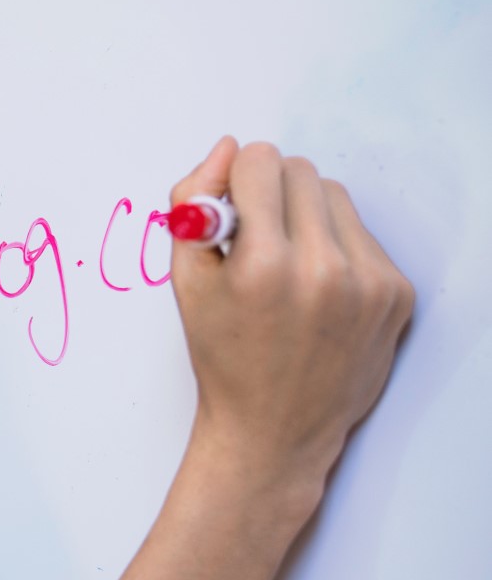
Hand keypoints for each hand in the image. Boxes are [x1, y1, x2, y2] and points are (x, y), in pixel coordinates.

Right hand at [170, 137, 413, 533]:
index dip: (234, 181)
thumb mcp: (184, 281)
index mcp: (261, 266)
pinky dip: (336, 247)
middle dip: (270, 192)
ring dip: (306, 215)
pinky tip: (316, 288)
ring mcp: (366, 283)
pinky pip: (362, 233)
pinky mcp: (395, 294)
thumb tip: (227, 148)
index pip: (258, 162)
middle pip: (298, 170)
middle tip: (254, 238)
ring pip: (334, 195)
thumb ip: (192, 203)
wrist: (273, 431)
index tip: (228, 209)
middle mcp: (321, 270)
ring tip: (286, 264)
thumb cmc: (223, 357)